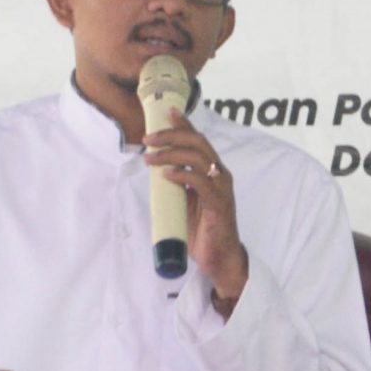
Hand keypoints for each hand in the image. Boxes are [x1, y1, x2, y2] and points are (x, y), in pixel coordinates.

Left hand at [143, 117, 248, 310]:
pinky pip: (201, 183)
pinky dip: (183, 175)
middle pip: (198, 143)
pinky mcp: (219, 204)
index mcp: (213, 172)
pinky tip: (167, 174)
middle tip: (149, 138)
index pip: (200, 141)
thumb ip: (180, 185)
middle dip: (172, 135)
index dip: (185, 124)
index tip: (169, 111)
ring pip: (198, 158)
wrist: (220, 258)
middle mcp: (220, 175)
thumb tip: (159, 170)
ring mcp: (221, 188)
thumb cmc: (204, 230)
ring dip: (172, 153)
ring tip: (151, 157)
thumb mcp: (187, 201)